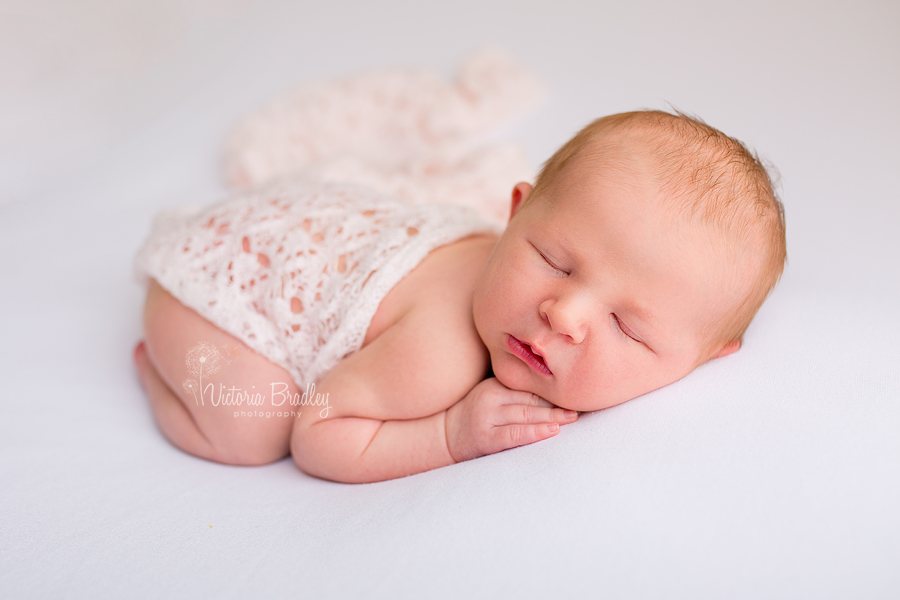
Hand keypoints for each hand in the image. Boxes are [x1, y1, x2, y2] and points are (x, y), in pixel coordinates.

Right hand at [444, 377, 577, 462]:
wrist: (445, 436)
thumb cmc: (474, 416)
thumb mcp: (490, 395)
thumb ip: (514, 392)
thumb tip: (551, 393)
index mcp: (495, 384)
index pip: (530, 387)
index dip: (553, 392)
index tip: (574, 392)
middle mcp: (491, 397)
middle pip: (532, 400)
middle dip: (558, 404)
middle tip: (581, 405)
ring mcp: (488, 418)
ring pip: (527, 415)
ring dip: (553, 417)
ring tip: (573, 417)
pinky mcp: (488, 438)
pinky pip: (516, 434)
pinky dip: (536, 432)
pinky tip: (552, 431)